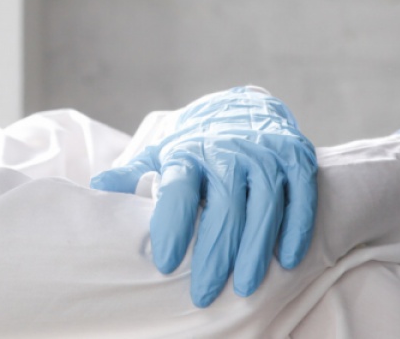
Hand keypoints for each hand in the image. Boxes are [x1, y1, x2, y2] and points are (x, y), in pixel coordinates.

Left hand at [91, 87, 317, 306]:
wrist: (243, 105)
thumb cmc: (196, 143)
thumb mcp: (161, 152)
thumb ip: (133, 173)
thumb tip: (98, 186)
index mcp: (189, 153)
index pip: (179, 189)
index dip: (172, 225)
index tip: (166, 262)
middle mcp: (228, 151)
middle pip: (224, 207)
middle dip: (214, 254)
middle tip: (203, 293)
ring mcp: (265, 153)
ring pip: (264, 205)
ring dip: (256, 249)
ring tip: (245, 287)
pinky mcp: (296, 157)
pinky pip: (300, 196)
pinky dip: (296, 228)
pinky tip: (287, 259)